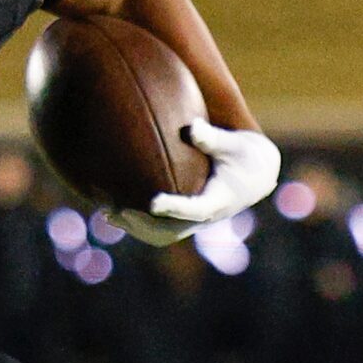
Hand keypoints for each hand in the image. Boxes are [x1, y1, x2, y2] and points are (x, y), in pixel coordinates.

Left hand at [111, 121, 280, 246]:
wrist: (254, 175)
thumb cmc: (242, 154)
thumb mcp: (234, 144)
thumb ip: (212, 138)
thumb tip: (192, 127)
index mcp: (219, 200)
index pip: (195, 209)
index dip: (174, 207)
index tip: (153, 203)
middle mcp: (206, 217)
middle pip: (172, 230)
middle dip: (144, 224)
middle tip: (118, 210)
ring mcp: (195, 222)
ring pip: (162, 235)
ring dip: (134, 228)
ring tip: (107, 214)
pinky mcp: (186, 221)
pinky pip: (159, 231)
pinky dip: (136, 225)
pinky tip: (110, 212)